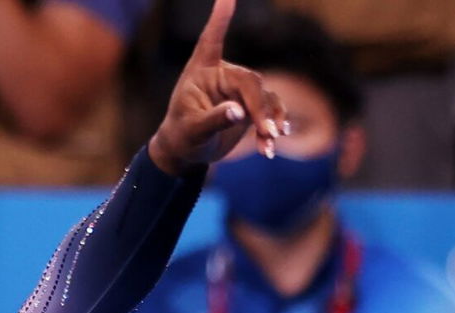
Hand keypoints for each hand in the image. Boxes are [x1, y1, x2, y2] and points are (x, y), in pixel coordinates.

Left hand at [148, 0, 287, 175]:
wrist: (185, 153)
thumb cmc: (181, 137)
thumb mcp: (192, 131)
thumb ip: (213, 120)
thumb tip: (239, 112)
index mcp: (201, 72)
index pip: (212, 40)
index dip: (221, 17)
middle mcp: (222, 76)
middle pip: (251, 82)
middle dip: (260, 108)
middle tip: (267, 133)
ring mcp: (238, 91)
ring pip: (265, 98)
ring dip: (270, 121)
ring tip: (269, 143)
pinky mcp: (250, 106)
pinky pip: (270, 112)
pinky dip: (272, 129)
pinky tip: (271, 146)